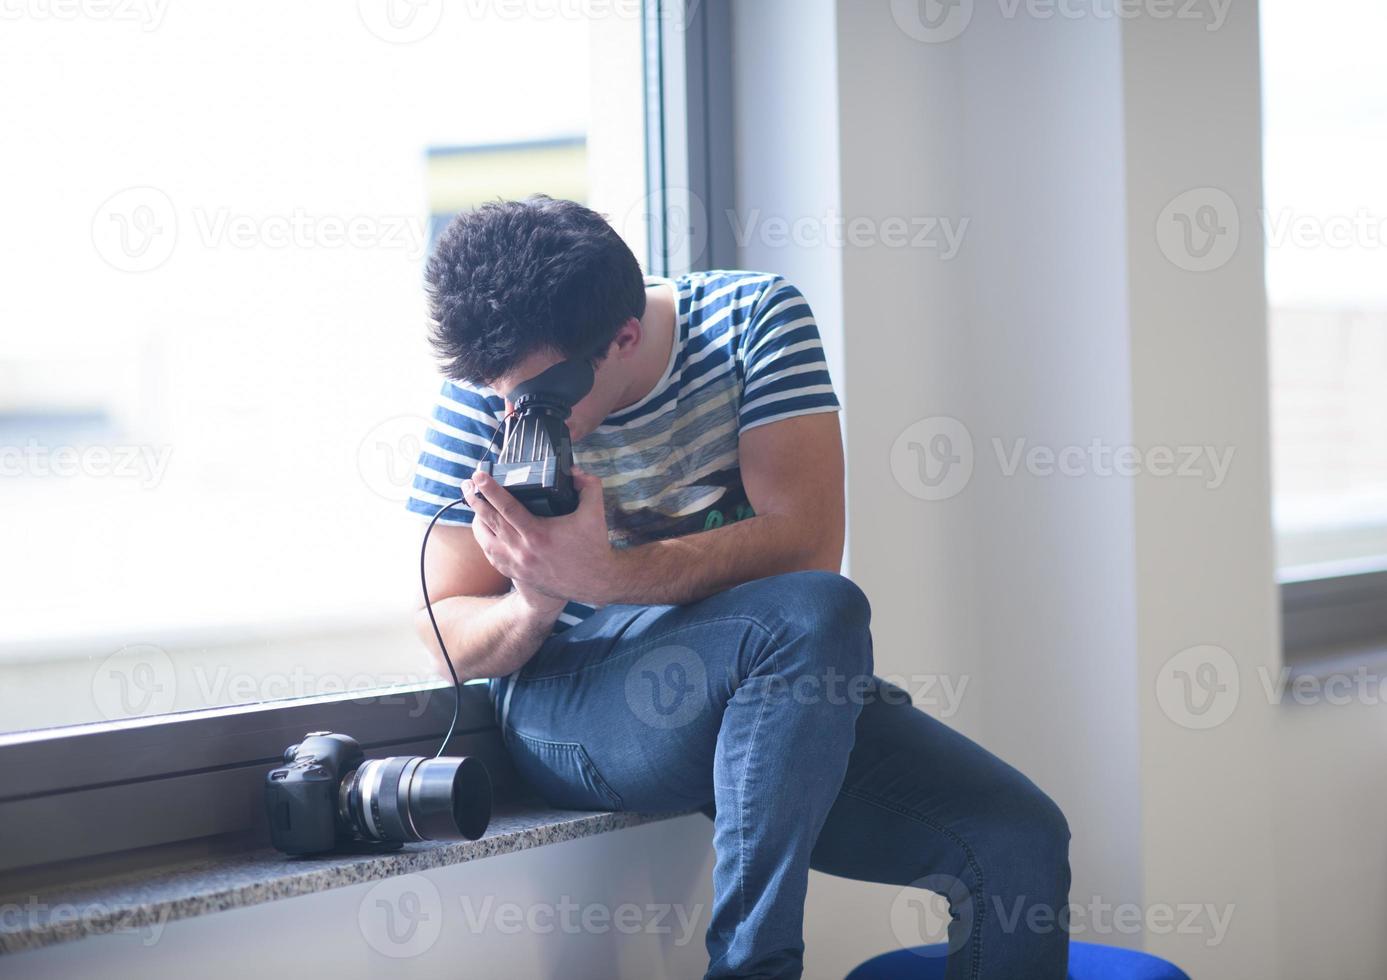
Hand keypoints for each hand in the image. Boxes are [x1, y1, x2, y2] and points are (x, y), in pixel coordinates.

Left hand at [462, 467, 615, 605]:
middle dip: (475, 499)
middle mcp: (523, 551)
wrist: (594, 582)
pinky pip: (490, 552)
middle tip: (467, 482)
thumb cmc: (593, 547)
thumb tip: (573, 471)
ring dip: (476, 518)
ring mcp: (516, 564)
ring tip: (472, 500)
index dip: (490, 489)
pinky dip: (484, 536)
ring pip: (485, 538)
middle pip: (489, 520)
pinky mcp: (515, 572)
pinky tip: (484, 524)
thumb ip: (588, 486)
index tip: (479, 475)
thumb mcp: (595, 513)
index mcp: (539, 534)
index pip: (507, 507)